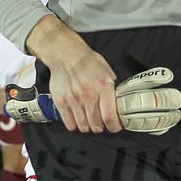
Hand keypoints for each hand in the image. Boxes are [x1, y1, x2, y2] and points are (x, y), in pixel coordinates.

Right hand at [26, 15, 120, 132]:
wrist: (65, 54)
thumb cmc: (86, 60)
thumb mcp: (107, 71)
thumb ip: (112, 88)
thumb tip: (119, 103)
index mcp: (103, 87)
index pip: (110, 118)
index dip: (114, 127)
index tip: (115, 126)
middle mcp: (88, 95)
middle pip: (96, 125)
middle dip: (101, 126)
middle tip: (100, 121)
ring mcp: (73, 100)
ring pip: (83, 127)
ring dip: (87, 126)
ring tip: (88, 119)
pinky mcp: (61, 102)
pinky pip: (69, 123)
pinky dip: (74, 124)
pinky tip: (77, 118)